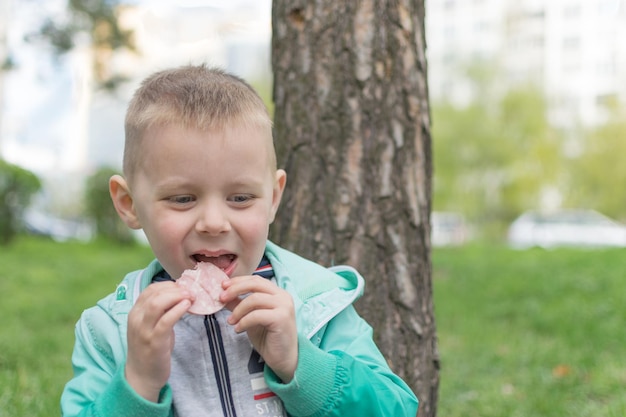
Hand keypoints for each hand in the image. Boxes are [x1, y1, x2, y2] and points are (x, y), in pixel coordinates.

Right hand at [125, 281, 192, 401]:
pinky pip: (166, 321)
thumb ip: (162, 311)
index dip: (168, 285)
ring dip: (176, 297)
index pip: (150, 289)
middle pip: (154, 294)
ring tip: (191, 297)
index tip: (183, 287)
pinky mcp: (154, 342)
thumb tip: (180, 295)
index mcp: (135, 313)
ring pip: (157, 304)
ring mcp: (144, 330)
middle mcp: (136, 319)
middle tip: (191, 291)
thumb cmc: (150, 349)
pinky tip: (187, 306)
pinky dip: (177, 310)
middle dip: (175, 289)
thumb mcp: (152, 326)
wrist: (142, 376)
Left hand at [220, 276, 297, 382]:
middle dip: (235, 289)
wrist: (284, 359)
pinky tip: (238, 329)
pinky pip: (257, 315)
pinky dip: (244, 321)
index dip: (238, 281)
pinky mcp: (281, 318)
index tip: (222, 286)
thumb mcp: (251, 318)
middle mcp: (283, 296)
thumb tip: (223, 295)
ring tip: (231, 321)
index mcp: (277, 293)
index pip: (256, 280)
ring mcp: (284, 306)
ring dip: (238, 309)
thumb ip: (240, 305)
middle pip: (255, 284)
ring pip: (254, 299)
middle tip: (221, 298)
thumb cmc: (269, 338)